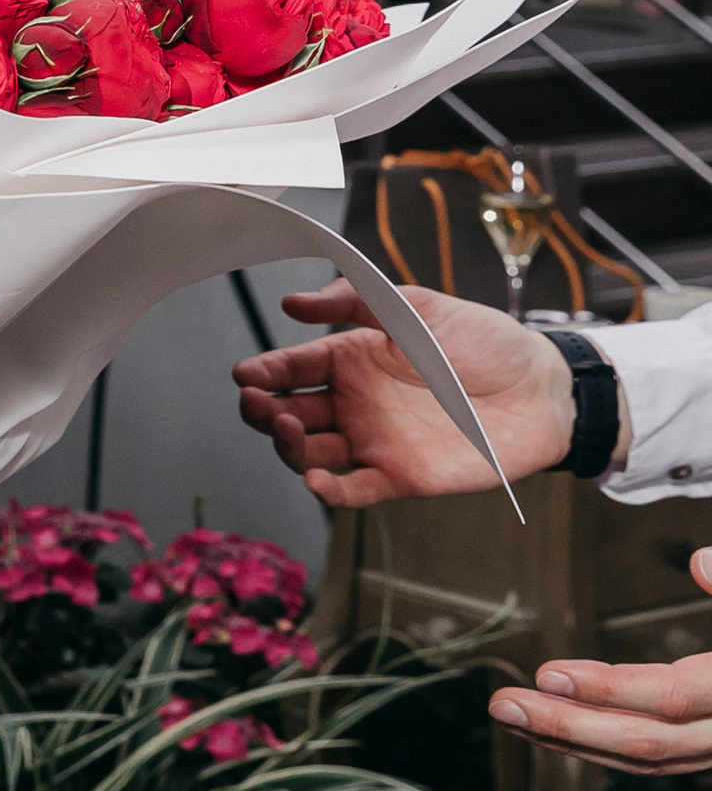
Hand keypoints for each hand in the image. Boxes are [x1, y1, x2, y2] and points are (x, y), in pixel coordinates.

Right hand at [232, 281, 579, 507]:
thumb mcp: (420, 306)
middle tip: (257, 404)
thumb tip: (293, 303)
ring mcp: (375, 441)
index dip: (265, 372)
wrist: (543, 389)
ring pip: (312, 453)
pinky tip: (317, 481)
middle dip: (264, 411)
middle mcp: (355, 402)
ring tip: (288, 430)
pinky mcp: (400, 476)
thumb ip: (357, 300)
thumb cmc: (486, 342)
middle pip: (291, 414)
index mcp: (353, 357)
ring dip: (290, 447)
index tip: (246, 374)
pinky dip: (331, 490)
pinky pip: (355, 489)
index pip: (293, 367)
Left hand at [490, 570, 711, 771]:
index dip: (608, 688)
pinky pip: (645, 758)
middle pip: (643, 739)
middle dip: (567, 726)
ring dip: (571, 740)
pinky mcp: (699, 748)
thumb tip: (700, 560)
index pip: (669, 696)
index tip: (550, 675)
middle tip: (506, 705)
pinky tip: (552, 729)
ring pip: (640, 758)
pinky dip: (595, 745)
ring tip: (514, 718)